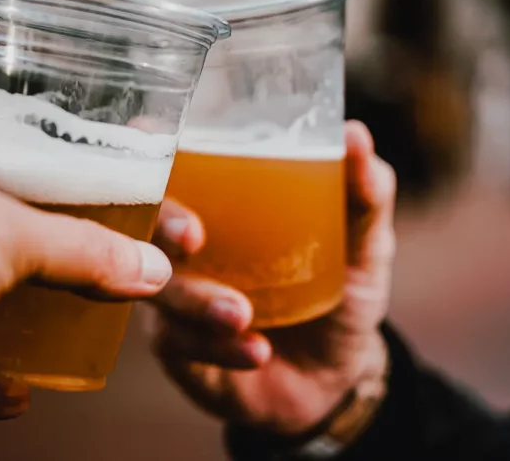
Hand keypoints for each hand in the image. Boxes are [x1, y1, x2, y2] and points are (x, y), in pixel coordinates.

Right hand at [150, 121, 395, 435]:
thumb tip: (355, 135)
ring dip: (196, 300)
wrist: (340, 374)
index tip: (156, 142)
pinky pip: (180, 345)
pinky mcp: (179, 349)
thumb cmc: (343, 286)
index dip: (144, 144)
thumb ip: (364, 192)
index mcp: (219, 198)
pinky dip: (220, 347)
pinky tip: (256, 351)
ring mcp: (176, 296)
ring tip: (242, 314)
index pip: (163, 159)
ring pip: (159, 289)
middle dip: (163, 222)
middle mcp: (185, 241)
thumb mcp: (364, 241)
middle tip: (194, 237)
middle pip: (145, 219)